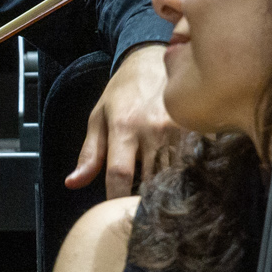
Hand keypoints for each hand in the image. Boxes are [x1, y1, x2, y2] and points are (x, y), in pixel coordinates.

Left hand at [67, 45, 183, 198]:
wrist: (154, 59)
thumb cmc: (122, 92)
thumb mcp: (99, 118)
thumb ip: (89, 154)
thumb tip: (73, 183)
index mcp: (124, 127)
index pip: (120, 174)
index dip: (116, 199)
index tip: (115, 212)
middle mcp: (153, 129)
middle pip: (150, 180)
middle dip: (142, 198)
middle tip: (137, 208)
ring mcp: (180, 129)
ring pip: (173, 175)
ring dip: (165, 189)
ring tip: (158, 196)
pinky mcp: (199, 128)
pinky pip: (193, 163)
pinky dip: (185, 175)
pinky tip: (179, 178)